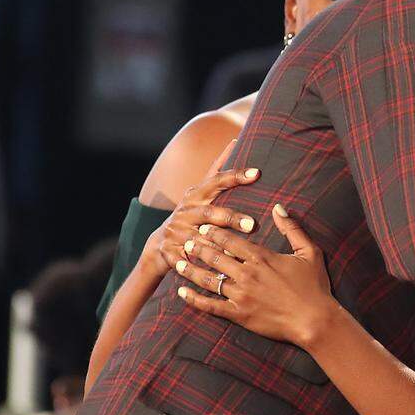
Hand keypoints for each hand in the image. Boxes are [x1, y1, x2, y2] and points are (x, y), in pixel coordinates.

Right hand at [139, 140, 259, 277]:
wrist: (158, 246)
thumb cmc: (190, 215)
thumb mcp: (201, 194)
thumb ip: (217, 172)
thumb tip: (234, 141)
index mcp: (196, 196)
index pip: (217, 181)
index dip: (235, 176)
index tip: (256, 173)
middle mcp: (186, 212)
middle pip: (210, 213)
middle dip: (231, 218)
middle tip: (253, 224)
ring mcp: (177, 232)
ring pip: (201, 239)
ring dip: (219, 245)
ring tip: (238, 251)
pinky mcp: (171, 252)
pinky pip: (189, 260)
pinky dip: (201, 266)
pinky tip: (217, 272)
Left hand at [176, 203, 339, 349]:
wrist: (314, 321)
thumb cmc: (314, 286)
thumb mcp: (309, 252)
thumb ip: (292, 228)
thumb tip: (279, 207)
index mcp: (261, 257)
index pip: (230, 240)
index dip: (214, 232)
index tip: (203, 226)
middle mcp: (246, 274)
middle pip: (214, 257)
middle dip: (198, 248)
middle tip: (186, 241)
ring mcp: (240, 295)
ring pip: (208, 279)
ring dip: (190, 270)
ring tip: (177, 263)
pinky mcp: (238, 315)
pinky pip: (210, 306)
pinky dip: (194, 299)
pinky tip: (182, 293)